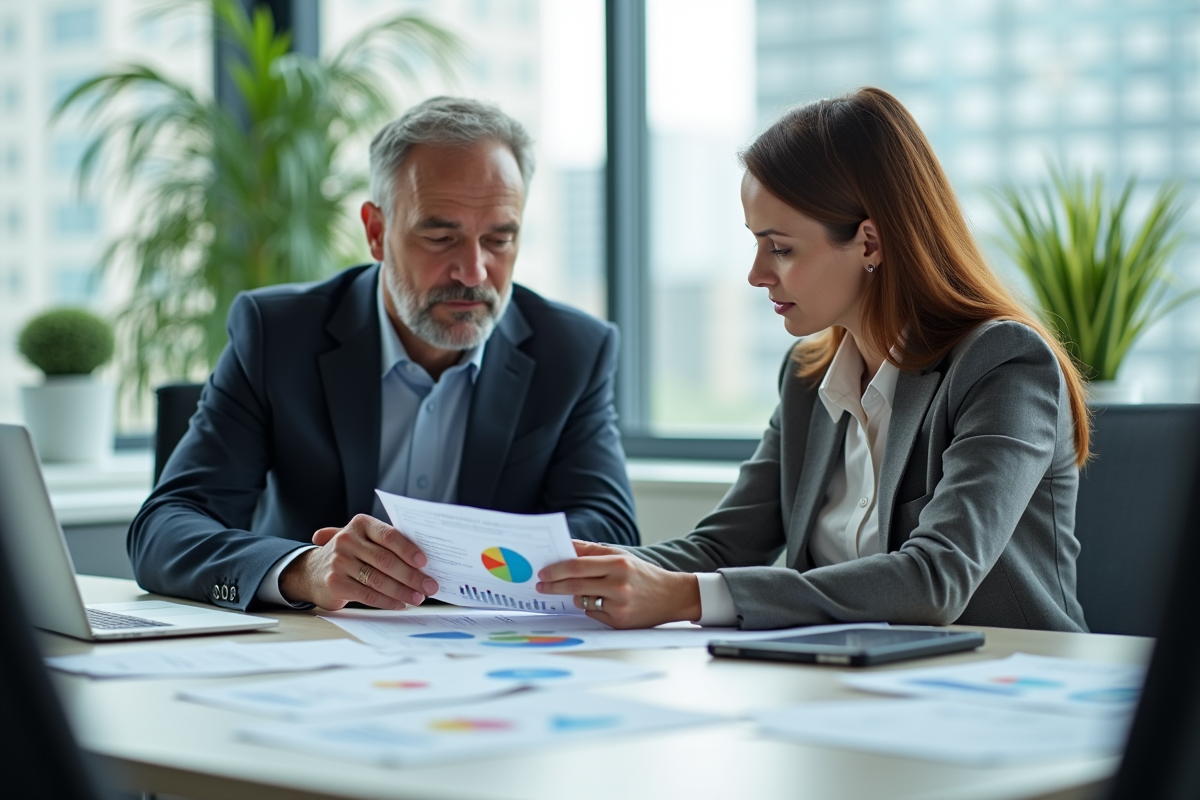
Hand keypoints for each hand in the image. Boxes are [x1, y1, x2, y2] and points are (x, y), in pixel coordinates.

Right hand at [278, 514, 438, 609]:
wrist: (311, 571)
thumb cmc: (349, 554)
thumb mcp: (363, 540)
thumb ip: (387, 543)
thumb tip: (424, 558)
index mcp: (360, 524)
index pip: (389, 535)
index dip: (409, 550)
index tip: (425, 562)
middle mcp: (347, 540)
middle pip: (386, 560)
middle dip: (412, 576)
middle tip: (429, 586)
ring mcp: (339, 562)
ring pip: (379, 580)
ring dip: (403, 591)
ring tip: (418, 597)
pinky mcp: (335, 583)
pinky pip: (368, 595)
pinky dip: (387, 601)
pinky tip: (400, 603)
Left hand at [535, 540, 700, 628]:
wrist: (672, 596)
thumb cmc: (642, 574)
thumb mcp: (621, 556)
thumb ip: (593, 552)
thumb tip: (566, 548)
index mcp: (619, 563)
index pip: (578, 566)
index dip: (557, 570)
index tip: (543, 572)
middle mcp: (619, 584)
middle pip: (575, 585)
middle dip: (554, 585)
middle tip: (541, 585)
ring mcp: (619, 605)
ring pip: (582, 600)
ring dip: (574, 596)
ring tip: (577, 591)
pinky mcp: (619, 621)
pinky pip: (593, 613)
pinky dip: (591, 606)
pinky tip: (601, 602)